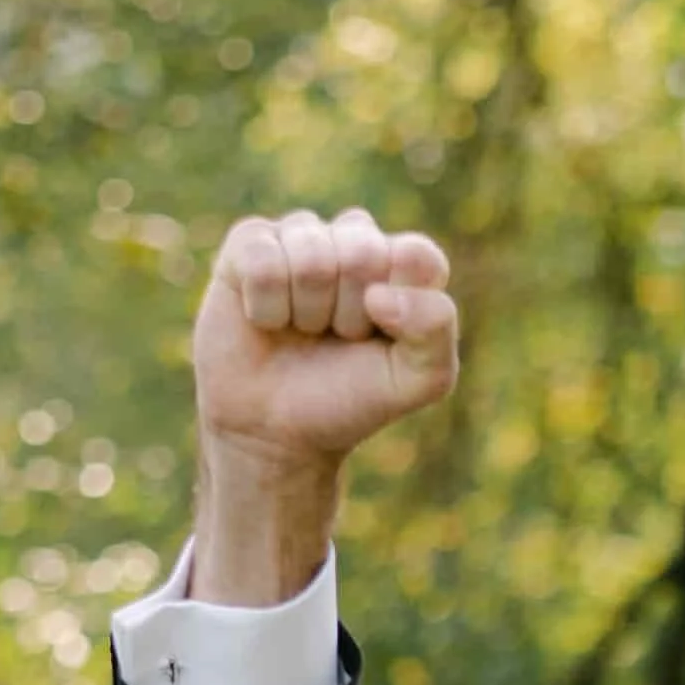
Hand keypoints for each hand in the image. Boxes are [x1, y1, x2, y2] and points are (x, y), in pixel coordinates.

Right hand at [190, 209, 458, 602]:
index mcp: (402, 271)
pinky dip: (266, 296)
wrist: (276, 439)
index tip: (379, 338)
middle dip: (349, 310)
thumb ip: (437, 330)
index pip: (417, 253)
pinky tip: (266, 325)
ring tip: (298, 338)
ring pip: (313, 245)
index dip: (398, 302)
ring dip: (306, 309)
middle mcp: (353, 248)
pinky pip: (264, 247)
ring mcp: (299, 244)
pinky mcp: (248, 249)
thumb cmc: (350, 409)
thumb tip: (391, 284)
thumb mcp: (420, 383)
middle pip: (362, 246)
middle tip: (334, 345)